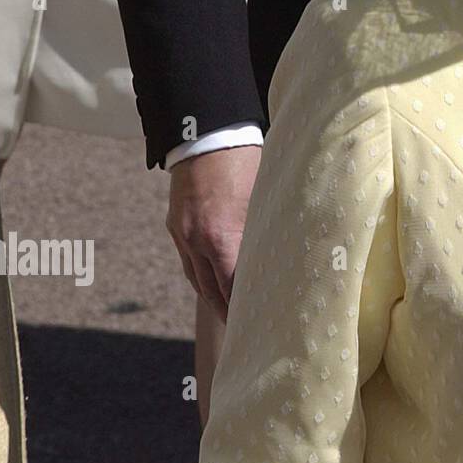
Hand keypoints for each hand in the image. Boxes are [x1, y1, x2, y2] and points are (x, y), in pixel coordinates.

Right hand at [166, 145, 261, 321]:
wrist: (205, 134)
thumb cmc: (245, 161)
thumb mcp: (264, 197)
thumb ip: (269, 231)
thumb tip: (286, 256)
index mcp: (221, 236)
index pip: (232, 286)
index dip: (244, 307)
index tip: (259, 321)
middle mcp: (196, 240)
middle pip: (211, 288)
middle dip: (227, 310)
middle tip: (246, 328)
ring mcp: (182, 233)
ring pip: (196, 277)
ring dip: (212, 296)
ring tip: (230, 313)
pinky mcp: (176, 224)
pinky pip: (188, 260)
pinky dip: (202, 275)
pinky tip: (214, 282)